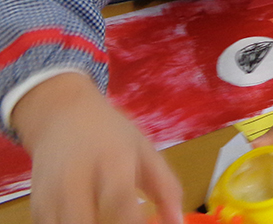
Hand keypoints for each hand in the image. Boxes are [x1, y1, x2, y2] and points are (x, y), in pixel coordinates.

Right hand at [13, 73, 182, 223]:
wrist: (63, 117)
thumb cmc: (111, 135)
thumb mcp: (145, 151)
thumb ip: (166, 187)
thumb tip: (178, 222)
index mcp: (110, 160)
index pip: (119, 201)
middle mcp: (75, 179)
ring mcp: (51, 196)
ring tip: (109, 218)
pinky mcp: (38, 208)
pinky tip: (90, 218)